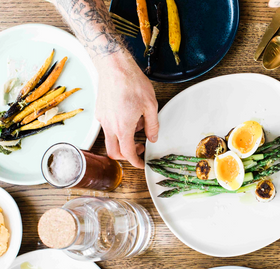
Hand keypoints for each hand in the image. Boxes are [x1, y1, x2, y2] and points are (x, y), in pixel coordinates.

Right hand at [93, 51, 158, 168]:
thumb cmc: (132, 83)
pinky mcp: (100, 111)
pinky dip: (118, 128)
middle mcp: (109, 126)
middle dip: (127, 155)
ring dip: (124, 139)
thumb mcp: (151, 106)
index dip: (136, 162)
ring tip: (138, 124)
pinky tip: (129, 115)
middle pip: (114, 152)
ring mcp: (102, 119)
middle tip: (139, 148)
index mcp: (123, 128)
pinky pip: (108, 127)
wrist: (114, 66)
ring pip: (111, 139)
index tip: (142, 164)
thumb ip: (153, 126)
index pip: (127, 154)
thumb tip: (153, 138)